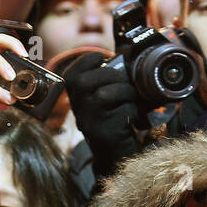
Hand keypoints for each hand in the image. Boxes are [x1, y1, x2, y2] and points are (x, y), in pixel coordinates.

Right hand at [64, 51, 143, 176]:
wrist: (115, 153)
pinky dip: (133, 111)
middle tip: (123, 83)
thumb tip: (123, 54)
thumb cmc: (111, 117)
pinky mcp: (105, 133)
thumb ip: (104, 78)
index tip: (103, 60)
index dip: (89, 60)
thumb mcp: (100, 97)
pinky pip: (123, 111)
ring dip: (125, 92)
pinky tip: (132, 117)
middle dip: (111, 75)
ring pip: (105, 95)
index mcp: (74, 98)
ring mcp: (90, 121)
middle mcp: (77, 109)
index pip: (72, 72)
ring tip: (131, 99)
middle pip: (85, 81)